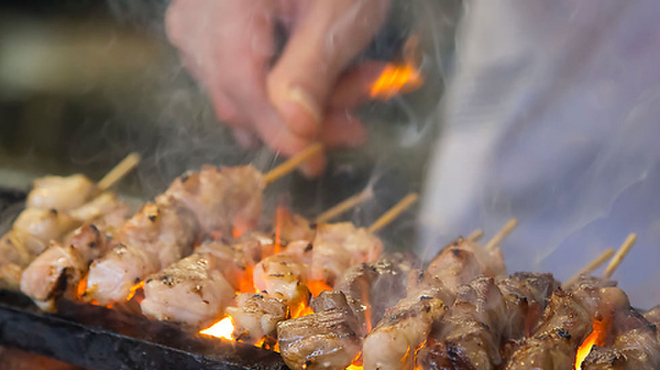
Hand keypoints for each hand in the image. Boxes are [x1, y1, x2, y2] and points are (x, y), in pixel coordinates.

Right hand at [166, 0, 389, 176]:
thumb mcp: (339, 14)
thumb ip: (313, 70)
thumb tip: (295, 130)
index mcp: (228, 2)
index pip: (240, 80)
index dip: (275, 128)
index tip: (312, 160)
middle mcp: (196, 13)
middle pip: (236, 93)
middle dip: (299, 119)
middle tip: (354, 128)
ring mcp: (194, 23)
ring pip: (238, 93)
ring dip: (298, 105)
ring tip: (355, 88)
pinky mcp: (205, 31)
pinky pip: (237, 80)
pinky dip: (283, 88)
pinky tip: (325, 78)